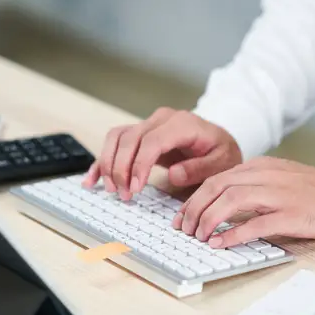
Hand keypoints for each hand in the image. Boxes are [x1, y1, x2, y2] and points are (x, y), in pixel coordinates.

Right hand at [82, 107, 241, 198]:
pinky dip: (101, 161)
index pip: (151, 140)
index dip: (139, 165)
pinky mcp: (139, 134)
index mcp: (182, 123)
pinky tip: (92, 180)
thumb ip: (200, 168)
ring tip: (113, 191)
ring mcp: (148, 124)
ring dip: (109, 164)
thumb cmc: (220, 152)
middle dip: (121, 168)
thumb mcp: (221, 162)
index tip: (136, 188)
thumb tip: (173, 174)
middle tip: (124, 195)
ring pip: (117, 138)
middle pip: (129, 138)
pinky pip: (114, 143)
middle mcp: (161, 119)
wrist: (218, 140)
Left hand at [173, 157, 314, 247]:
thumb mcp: (281, 179)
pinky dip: (233, 234)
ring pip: (230, 200)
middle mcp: (266, 177)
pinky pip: (255, 223)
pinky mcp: (291, 215)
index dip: (194, 199)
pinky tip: (220, 244)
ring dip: (208, 220)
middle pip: (217, 187)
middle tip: (183, 230)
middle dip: (193, 209)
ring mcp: (279, 195)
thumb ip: (254, 185)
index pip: (216, 178)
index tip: (182, 218)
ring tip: (198, 238)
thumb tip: (223, 204)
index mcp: (261, 167)